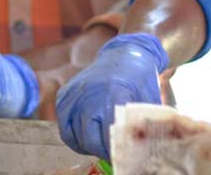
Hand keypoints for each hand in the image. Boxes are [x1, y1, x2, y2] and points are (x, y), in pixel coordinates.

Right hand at [56, 33, 168, 159]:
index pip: (107, 137)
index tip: (121, 156)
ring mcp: (74, 95)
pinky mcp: (65, 96)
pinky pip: (64, 126)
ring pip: (74, 135)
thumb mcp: (147, 100)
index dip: (114, 151)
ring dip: (87, 145)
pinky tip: (86, 136)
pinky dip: (74, 136)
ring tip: (100, 145)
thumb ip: (141, 124)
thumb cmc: (139, 78)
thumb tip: (139, 150)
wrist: (124, 54)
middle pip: (89, 139)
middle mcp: (89, 95)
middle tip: (111, 152)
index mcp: (113, 96)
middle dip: (101, 150)